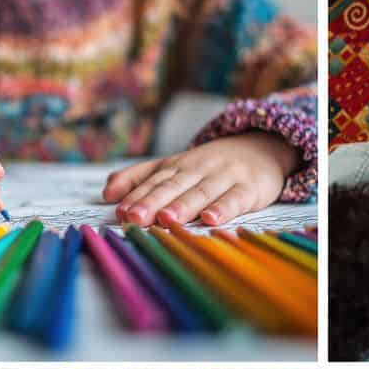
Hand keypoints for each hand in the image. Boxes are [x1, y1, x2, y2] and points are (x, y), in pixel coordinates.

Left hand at [103, 133, 296, 226]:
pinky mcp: (249, 188)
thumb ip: (140, 177)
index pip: (154, 182)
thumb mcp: (174, 166)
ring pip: (201, 192)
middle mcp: (198, 169)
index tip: (120, 212)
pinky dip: (223, 208)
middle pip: (173, 186)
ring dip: (183, 206)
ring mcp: (224, 177)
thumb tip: (107, 192)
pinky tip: (211, 220)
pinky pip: (235, 199)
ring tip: (167, 219)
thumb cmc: (211, 166)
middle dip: (153, 202)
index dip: (137, 196)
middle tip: (135, 218)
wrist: (261, 149)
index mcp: (178, 166)